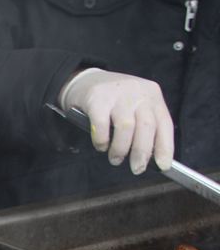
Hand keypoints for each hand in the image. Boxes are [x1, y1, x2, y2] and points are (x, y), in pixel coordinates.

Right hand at [59, 68, 174, 173]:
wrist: (85, 80)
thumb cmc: (113, 99)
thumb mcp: (135, 105)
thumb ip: (143, 124)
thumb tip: (148, 155)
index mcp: (153, 95)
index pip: (164, 123)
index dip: (165, 146)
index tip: (162, 165)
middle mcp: (138, 93)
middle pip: (146, 127)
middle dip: (142, 152)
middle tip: (136, 169)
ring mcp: (118, 95)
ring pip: (126, 127)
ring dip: (121, 149)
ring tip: (115, 159)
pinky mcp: (97, 99)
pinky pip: (102, 126)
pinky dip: (102, 141)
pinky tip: (101, 146)